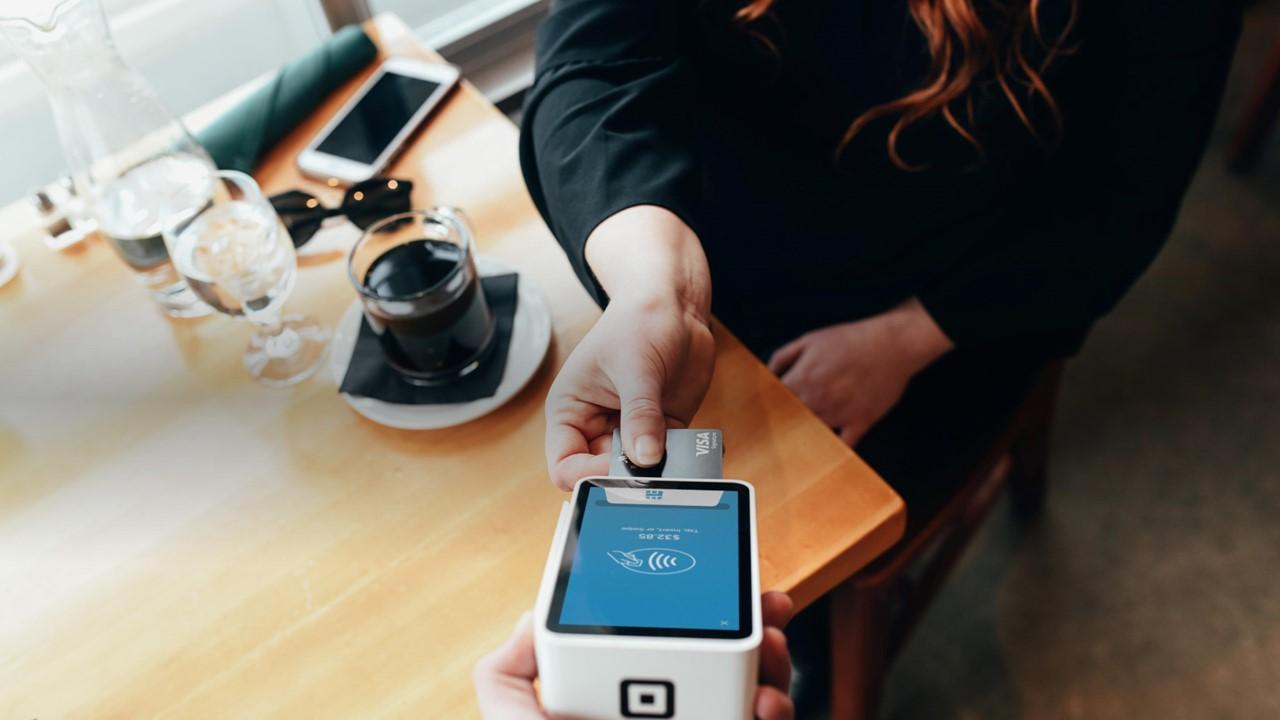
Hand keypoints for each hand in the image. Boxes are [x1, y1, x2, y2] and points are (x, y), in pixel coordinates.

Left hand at [474, 592, 797, 719]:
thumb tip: (533, 616)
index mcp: (614, 704)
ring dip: (773, 661)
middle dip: (747, 624)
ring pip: (754, 692)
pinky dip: (776, 709)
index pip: (657, 643)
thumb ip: (506, 674)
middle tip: (759, 606)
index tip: (705, 582)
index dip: (686, 608)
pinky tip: (766, 703)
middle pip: (719, 659)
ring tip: (769, 646)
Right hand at [545, 206, 714, 489]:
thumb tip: (646, 460)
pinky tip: (695, 451)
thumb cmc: (640, 321)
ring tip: (678, 458)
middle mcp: (596, 426)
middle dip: (628, 478)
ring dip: (658, 473)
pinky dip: (682, 462)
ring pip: (639, 473)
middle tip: (656, 472)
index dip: (588, 476)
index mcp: (571, 411)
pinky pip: (669, 460)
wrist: (675, 304)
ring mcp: (631, 430)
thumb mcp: (636, 368)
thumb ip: (640, 415)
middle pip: (603, 475)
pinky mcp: (662, 430)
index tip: (620, 468)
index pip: (565, 466)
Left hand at [767, 299, 952, 445]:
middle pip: (790, 422)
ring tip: (795, 445)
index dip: (767, 408)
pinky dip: (833, 451)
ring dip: (804, 437)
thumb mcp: (810, 340)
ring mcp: (840, 413)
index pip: (774, 402)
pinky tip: (825, 453)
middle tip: (775, 433)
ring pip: (813, 435)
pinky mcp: (861, 421)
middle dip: (783, 426)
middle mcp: (818, 399)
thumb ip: (783, 357)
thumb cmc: (850, 340)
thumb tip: (766, 374)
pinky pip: (843, 445)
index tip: (762, 415)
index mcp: (802, 378)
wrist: (893, 344)